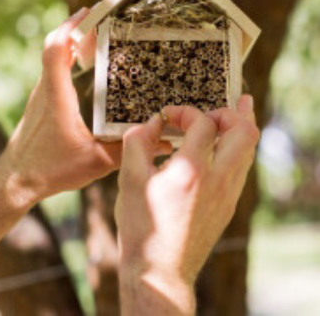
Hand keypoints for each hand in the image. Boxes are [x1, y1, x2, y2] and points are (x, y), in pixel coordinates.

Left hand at [0, 9, 123, 207]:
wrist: (16, 180)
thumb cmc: (50, 170)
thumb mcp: (96, 162)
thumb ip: (127, 151)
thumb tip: (160, 143)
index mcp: (58, 97)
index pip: (57, 49)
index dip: (70, 26)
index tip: (87, 12)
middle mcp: (46, 90)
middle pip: (55, 47)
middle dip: (76, 29)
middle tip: (100, 21)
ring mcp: (41, 96)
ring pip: (53, 58)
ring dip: (71, 43)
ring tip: (96, 38)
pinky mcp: (41, 103)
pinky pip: (53, 71)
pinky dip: (67, 59)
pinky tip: (85, 68)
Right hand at [116, 96, 259, 314]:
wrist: (160, 270)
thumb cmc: (141, 227)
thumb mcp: (129, 180)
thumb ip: (138, 142)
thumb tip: (152, 123)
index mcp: (192, 171)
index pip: (203, 124)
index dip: (185, 111)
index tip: (168, 116)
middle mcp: (218, 180)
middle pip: (245, 132)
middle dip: (231, 113)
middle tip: (214, 109)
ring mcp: (228, 194)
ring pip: (248, 150)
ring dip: (238, 128)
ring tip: (231, 113)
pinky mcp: (228, 205)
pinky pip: (241, 167)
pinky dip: (234, 149)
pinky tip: (221, 147)